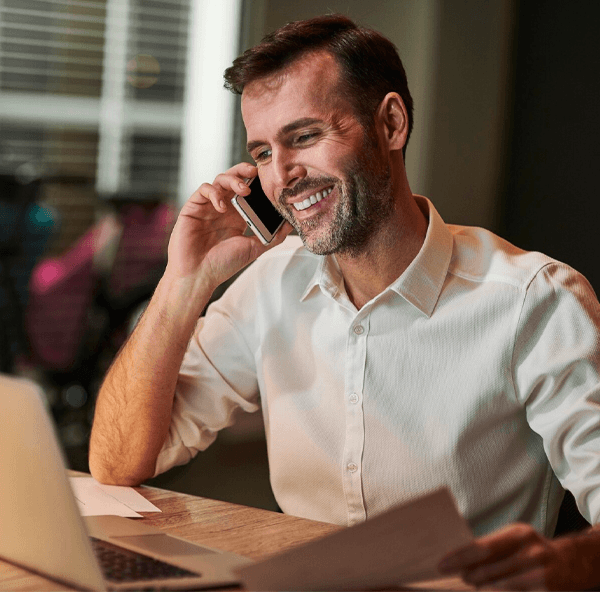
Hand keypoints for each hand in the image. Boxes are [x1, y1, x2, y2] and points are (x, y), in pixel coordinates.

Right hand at [166, 162, 291, 287]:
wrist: (198, 276)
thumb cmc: (223, 265)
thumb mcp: (254, 248)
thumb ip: (273, 236)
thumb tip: (291, 223)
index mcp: (237, 215)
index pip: (247, 189)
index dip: (256, 181)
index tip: (268, 179)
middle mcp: (223, 208)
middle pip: (233, 178)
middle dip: (244, 171)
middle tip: (255, 172)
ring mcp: (208, 206)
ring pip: (219, 180)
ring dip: (233, 180)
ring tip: (244, 190)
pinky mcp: (193, 207)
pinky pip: (204, 190)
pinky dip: (214, 193)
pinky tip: (222, 207)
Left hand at [438, 522, 598, 590]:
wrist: (572, 562)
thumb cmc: (532, 549)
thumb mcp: (514, 539)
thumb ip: (491, 546)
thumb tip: (459, 559)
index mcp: (518, 534)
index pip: (482, 547)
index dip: (459, 557)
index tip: (441, 565)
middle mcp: (531, 552)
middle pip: (489, 570)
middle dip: (470, 576)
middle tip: (461, 578)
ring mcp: (541, 574)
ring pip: (500, 587)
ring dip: (483, 589)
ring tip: (475, 586)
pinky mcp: (546, 592)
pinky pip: (515, 596)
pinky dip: (500, 594)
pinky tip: (490, 591)